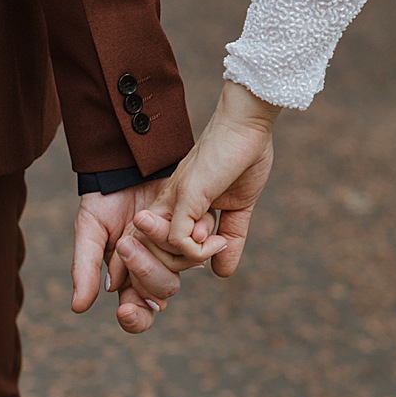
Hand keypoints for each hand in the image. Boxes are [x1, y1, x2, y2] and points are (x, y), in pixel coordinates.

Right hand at [70, 177, 221, 334]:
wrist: (129, 163)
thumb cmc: (104, 199)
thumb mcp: (90, 231)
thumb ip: (85, 267)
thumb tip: (79, 307)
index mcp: (129, 277)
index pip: (136, 311)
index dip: (134, 319)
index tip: (126, 310)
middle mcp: (156, 268)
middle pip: (160, 293)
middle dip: (145, 270)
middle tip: (126, 242)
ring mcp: (176, 251)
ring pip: (181, 271)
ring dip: (165, 254)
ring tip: (144, 224)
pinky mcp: (195, 230)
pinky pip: (201, 246)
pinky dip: (193, 240)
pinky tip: (180, 227)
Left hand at [138, 80, 278, 277]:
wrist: (249, 124)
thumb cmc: (244, 157)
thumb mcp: (238, 208)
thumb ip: (230, 238)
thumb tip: (222, 272)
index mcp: (176, 207)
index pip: (153, 248)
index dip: (168, 266)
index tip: (205, 257)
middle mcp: (167, 204)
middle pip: (146, 255)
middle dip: (171, 270)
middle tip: (211, 250)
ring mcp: (174, 199)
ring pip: (159, 251)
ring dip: (192, 258)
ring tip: (218, 240)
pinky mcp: (185, 196)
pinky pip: (177, 240)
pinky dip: (198, 251)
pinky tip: (217, 239)